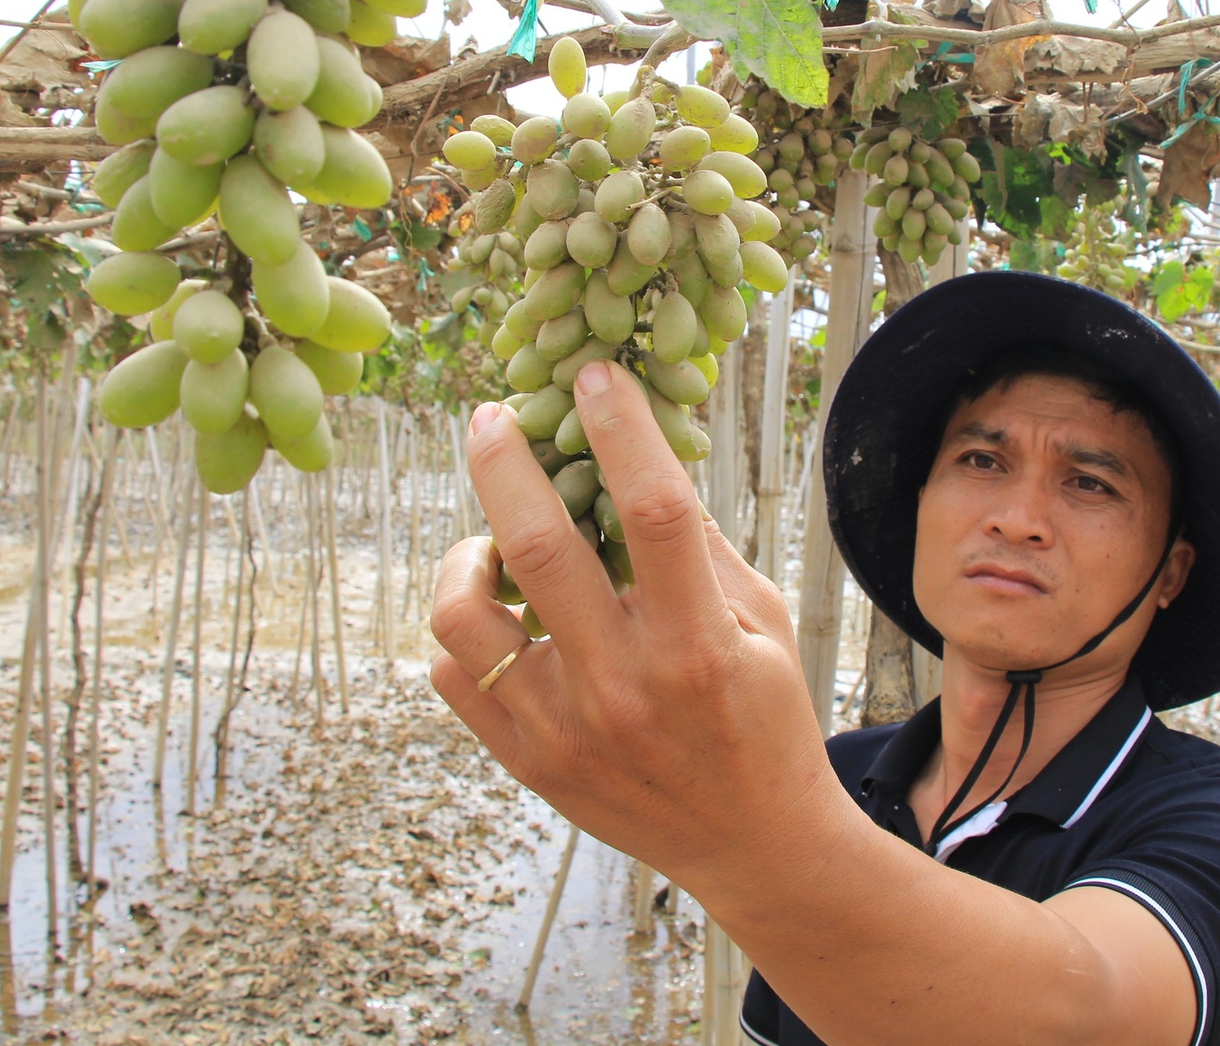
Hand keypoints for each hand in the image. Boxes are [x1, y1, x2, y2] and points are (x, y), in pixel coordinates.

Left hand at [428, 360, 849, 891]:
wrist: (753, 845)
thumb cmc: (764, 719)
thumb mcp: (762, 623)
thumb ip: (699, 547)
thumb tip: (635, 455)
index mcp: (699, 646)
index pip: (653, 511)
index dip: (622, 430)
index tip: (597, 375)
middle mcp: (623, 687)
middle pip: (536, 547)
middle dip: (505, 461)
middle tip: (494, 417)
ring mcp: (564, 730)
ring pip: (466, 614)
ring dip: (467, 552)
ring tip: (492, 537)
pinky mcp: (527, 762)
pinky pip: (454, 674)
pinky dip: (465, 624)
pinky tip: (498, 609)